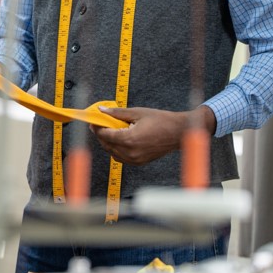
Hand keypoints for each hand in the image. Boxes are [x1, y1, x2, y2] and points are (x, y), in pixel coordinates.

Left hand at [90, 105, 215, 165]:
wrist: (178, 132)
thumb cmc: (161, 120)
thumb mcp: (137, 112)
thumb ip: (117, 113)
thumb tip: (101, 110)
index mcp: (129, 139)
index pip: (104, 135)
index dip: (97, 128)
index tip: (94, 121)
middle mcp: (130, 152)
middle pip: (106, 145)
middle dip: (101, 134)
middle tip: (100, 124)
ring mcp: (135, 159)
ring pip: (112, 152)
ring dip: (108, 142)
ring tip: (110, 131)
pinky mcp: (139, 162)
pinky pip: (121, 158)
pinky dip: (116, 149)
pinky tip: (119, 140)